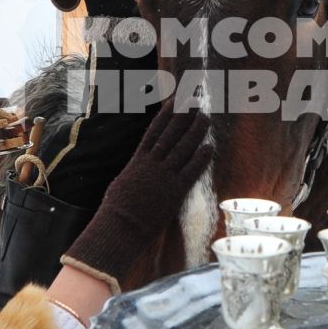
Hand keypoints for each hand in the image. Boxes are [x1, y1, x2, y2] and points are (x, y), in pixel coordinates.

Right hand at [61, 104, 212, 286]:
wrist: (121, 226)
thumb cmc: (118, 208)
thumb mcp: (123, 182)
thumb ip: (134, 170)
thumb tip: (139, 164)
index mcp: (138, 160)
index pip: (154, 131)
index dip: (165, 115)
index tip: (173, 101)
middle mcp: (152, 164)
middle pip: (171, 135)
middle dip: (183, 117)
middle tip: (195, 102)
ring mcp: (164, 177)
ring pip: (182, 149)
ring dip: (195, 132)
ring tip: (205, 118)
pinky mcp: (174, 192)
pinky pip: (190, 172)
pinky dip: (200, 159)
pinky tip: (210, 147)